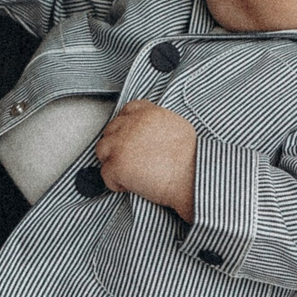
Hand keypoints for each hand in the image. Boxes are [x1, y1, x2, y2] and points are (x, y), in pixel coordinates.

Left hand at [95, 101, 197, 220]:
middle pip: (111, 130)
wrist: (193, 178)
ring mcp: (121, 143)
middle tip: (130, 161)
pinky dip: (116, 183)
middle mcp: (132, 124)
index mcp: (148, 113)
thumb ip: (157, 125)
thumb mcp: (178, 128)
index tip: (130, 139)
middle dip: (118, 145)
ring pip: (102, 150)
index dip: (126, 126)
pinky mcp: (117, 164)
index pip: (127, 111)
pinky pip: (105, 174)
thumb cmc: (192, 160)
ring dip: (112, 162)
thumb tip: (149, 134)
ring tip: (129, 173)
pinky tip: (132, 186)